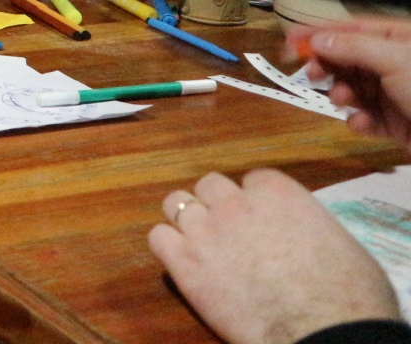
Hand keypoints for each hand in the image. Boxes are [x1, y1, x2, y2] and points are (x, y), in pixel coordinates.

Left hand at [148, 169, 395, 343]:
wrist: (323, 332)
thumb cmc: (350, 296)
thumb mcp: (341, 245)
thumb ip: (309, 227)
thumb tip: (305, 236)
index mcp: (277, 192)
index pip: (254, 180)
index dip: (256, 201)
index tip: (263, 221)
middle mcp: (235, 202)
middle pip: (210, 185)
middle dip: (218, 204)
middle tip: (229, 232)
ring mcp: (206, 230)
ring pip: (177, 203)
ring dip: (188, 219)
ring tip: (201, 244)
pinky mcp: (185, 263)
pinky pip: (158, 237)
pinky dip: (168, 246)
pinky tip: (184, 262)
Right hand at [290, 17, 410, 145]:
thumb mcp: (394, 59)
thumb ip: (352, 48)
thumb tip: (316, 40)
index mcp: (400, 39)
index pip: (353, 28)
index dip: (320, 32)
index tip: (289, 40)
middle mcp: (396, 64)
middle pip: (349, 59)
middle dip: (329, 66)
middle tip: (310, 73)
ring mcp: (397, 95)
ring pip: (355, 89)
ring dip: (342, 95)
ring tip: (343, 100)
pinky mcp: (397, 125)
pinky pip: (368, 118)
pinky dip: (359, 121)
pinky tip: (361, 124)